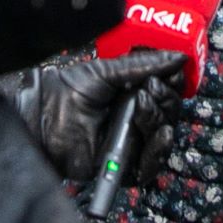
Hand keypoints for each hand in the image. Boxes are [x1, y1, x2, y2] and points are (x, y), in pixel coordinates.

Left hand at [18, 50, 187, 180]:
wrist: (45, 115)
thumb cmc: (69, 91)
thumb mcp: (108, 71)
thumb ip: (144, 64)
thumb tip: (177, 57)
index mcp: (133, 95)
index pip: (165, 93)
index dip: (173, 85)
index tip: (173, 75)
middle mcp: (135, 119)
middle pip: (168, 114)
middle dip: (166, 100)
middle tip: (151, 88)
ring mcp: (130, 142)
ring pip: (162, 137)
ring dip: (159, 119)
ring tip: (141, 105)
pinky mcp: (124, 166)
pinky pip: (151, 164)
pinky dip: (158, 150)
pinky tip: (159, 134)